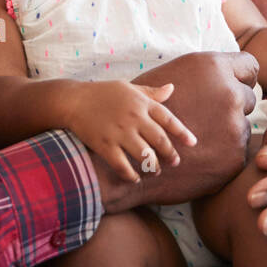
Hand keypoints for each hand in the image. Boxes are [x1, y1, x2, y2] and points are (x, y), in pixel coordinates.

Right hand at [63, 80, 195, 183]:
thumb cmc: (103, 93)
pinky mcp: (105, 145)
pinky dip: (131, 175)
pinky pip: (122, 165)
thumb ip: (151, 92)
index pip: (169, 119)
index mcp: (141, 103)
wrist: (73, 100)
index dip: (182, 133)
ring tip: (156, 171)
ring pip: (145, 155)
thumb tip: (172, 88)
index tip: (192, 143)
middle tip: (175, 163)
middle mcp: (134, 117)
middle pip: (160, 140)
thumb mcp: (128, 88)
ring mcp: (119, 132)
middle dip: (170, 154)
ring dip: (153, 166)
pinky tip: (135, 179)